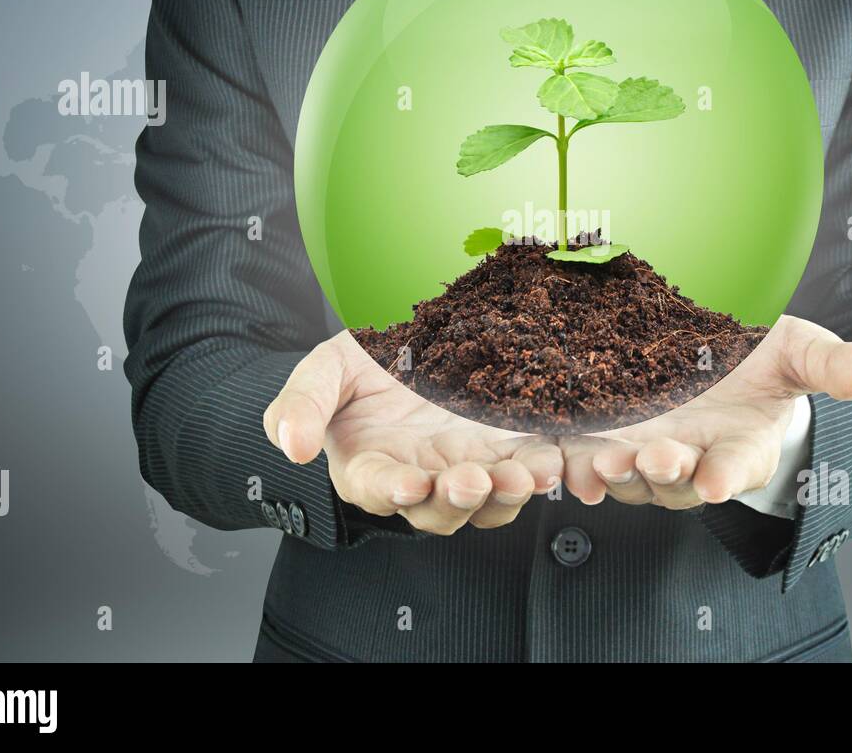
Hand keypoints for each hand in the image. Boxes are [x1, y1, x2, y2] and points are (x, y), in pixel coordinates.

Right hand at [264, 331, 561, 533]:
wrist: (412, 341)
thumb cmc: (363, 365)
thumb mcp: (327, 370)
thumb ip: (302, 403)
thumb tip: (291, 444)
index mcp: (371, 466)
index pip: (376, 488)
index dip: (392, 491)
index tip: (408, 484)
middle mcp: (422, 478)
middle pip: (440, 510)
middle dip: (458, 499)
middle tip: (473, 480)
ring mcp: (468, 467)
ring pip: (490, 502)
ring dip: (509, 493)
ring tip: (528, 473)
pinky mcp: (508, 450)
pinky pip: (530, 470)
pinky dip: (546, 470)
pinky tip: (560, 459)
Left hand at [559, 315, 851, 508]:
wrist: (719, 356)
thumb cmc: (766, 362)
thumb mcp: (801, 353)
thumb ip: (830, 365)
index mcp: (743, 448)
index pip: (738, 468)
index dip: (727, 474)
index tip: (714, 479)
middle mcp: (695, 461)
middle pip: (677, 481)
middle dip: (666, 474)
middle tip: (653, 460)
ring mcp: (649, 453)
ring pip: (631, 478)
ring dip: (618, 475)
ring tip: (605, 461)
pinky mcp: (612, 439)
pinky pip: (590, 461)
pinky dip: (577, 465)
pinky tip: (563, 461)